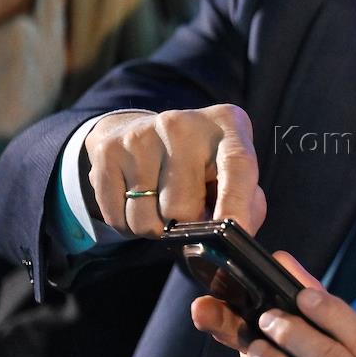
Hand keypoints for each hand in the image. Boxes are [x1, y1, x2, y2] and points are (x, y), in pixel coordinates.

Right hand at [83, 104, 265, 236]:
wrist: (142, 132)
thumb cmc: (200, 163)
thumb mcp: (232, 173)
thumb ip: (246, 204)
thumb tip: (236, 232)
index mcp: (226, 125)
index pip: (237, 165)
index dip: (236, 203)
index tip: (237, 231)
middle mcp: (182, 124)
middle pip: (182, 208)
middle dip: (185, 228)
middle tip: (185, 215)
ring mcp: (141, 135)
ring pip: (146, 219)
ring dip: (154, 229)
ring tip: (160, 208)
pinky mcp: (109, 152)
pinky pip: (116, 218)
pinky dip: (127, 226)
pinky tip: (137, 202)